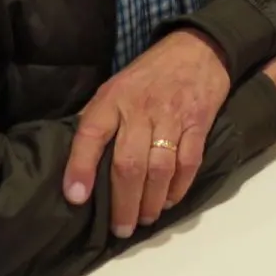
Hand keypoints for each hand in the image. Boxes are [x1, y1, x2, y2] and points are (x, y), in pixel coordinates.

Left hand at [62, 29, 231, 238]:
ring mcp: (172, 115)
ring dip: (152, 201)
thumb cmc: (150, 72)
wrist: (199, 47)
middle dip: (124, 203)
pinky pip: (189, 161)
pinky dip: (180, 186)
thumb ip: (99, 119)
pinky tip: (171, 199)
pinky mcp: (199, 121)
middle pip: (129, 164)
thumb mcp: (116, 86)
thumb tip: (77, 162)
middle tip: (121, 228)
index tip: (75, 197)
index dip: (80, 167)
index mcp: (114, 98)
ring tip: (145, 218)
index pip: (91, 134)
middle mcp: (141, 108)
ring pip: (159, 168)